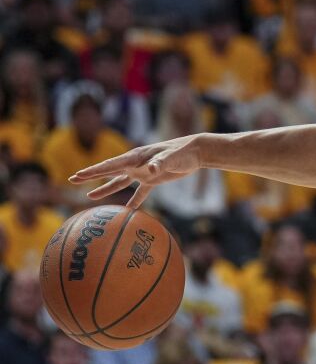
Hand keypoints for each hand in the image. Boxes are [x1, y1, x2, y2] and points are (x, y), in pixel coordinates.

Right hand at [69, 136, 205, 207]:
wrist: (195, 153)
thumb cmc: (182, 153)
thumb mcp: (170, 157)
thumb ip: (159, 163)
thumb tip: (150, 170)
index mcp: (135, 157)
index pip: (110, 165)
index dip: (93, 171)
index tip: (78, 175)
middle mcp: (135, 164)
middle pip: (108, 172)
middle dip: (90, 176)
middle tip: (72, 180)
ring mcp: (143, 172)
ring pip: (120, 183)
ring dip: (106, 189)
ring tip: (90, 197)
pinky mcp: (154, 180)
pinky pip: (141, 193)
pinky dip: (134, 201)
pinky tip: (127, 210)